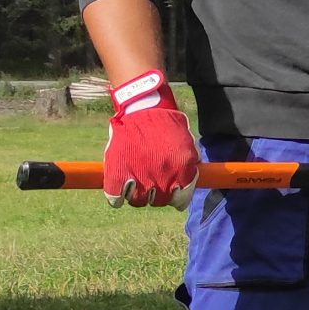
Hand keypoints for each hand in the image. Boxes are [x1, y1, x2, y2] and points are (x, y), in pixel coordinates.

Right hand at [103, 71, 198, 208]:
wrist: (142, 107)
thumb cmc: (165, 122)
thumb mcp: (187, 142)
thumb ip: (191, 162)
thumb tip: (192, 178)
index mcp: (183, 170)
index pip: (180, 200)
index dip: (175, 198)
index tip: (170, 194)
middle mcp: (164, 177)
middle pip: (158, 201)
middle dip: (155, 194)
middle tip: (150, 183)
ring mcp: (140, 177)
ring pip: (138, 201)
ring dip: (136, 195)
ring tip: (134, 182)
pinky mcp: (117, 175)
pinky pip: (116, 199)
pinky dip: (116, 197)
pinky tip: (119, 191)